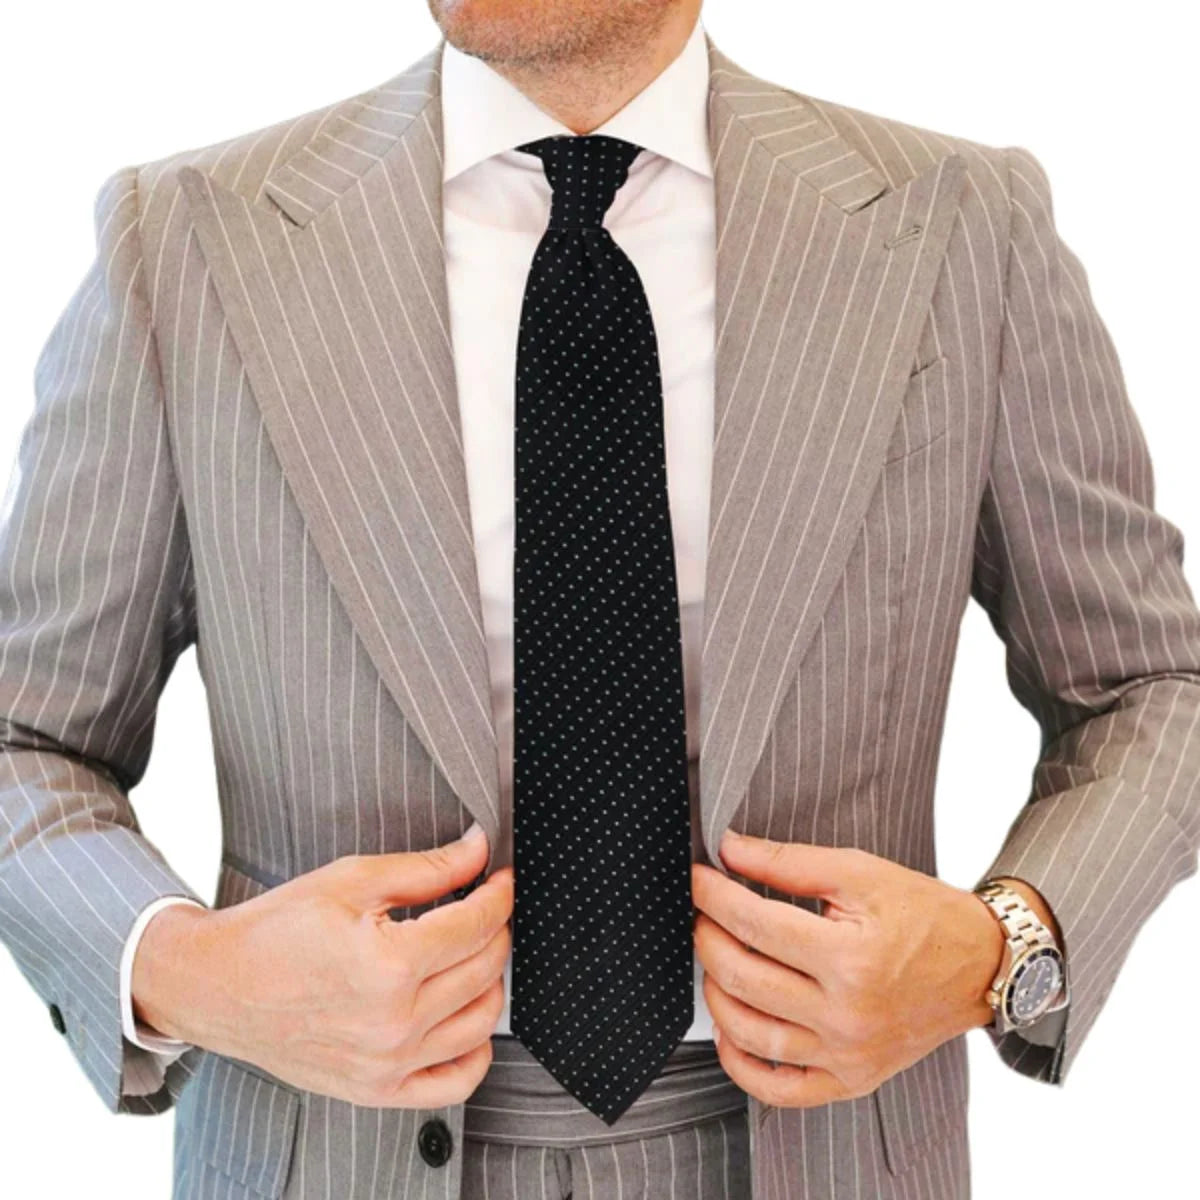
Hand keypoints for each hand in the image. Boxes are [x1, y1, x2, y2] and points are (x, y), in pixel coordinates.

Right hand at [132, 825, 511, 1107]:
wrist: (218, 984)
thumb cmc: (278, 928)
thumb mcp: (353, 880)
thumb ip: (428, 868)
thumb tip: (480, 850)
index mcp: (389, 965)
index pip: (477, 924)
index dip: (499, 893)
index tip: (501, 878)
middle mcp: (394, 1023)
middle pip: (485, 968)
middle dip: (495, 927)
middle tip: (483, 905)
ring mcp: (387, 1064)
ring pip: (482, 1021)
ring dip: (491, 979)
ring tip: (473, 952)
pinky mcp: (377, 1090)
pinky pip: (456, 1082)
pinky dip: (476, 1049)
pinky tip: (466, 1015)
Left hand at [691, 831, 1003, 1108]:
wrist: (980, 965)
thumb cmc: (923, 914)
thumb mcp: (860, 872)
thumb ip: (789, 862)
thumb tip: (730, 850)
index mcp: (851, 958)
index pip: (755, 924)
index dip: (713, 896)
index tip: (696, 878)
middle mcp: (848, 1015)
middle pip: (744, 977)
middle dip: (707, 938)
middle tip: (700, 913)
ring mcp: (848, 1055)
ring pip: (750, 1033)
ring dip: (715, 992)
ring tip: (714, 960)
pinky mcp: (851, 1080)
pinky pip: (780, 1090)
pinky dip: (741, 1065)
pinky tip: (728, 1029)